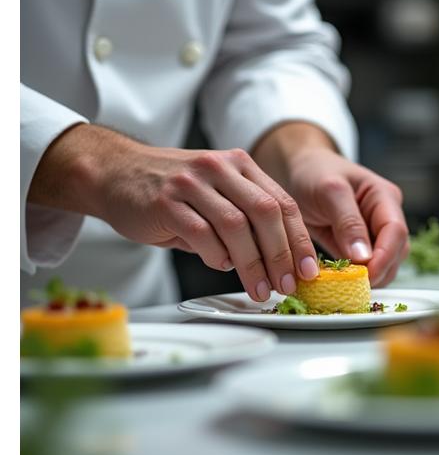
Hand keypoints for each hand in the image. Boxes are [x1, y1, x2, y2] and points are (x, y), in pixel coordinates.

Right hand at [28, 124, 319, 300]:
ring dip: (253, 264)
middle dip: (281, 254)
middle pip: (265, 213)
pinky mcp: (166, 202)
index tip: (308, 269)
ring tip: (260, 290)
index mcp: (239, 165)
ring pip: (236, 226)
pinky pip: (201, 234)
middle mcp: (219, 168)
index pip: (282, 203)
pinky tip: (219, 265)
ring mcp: (192, 183)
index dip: (299, 239)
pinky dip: (216, 256)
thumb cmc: (171, 191)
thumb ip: (244, 219)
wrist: (114, 172)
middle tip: (287, 285)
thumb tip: (276, 263)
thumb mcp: (215, 194)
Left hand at [252, 123, 409, 286]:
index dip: (386, 256)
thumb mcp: (329, 190)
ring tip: (345, 284)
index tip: (367, 274)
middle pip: (396, 251)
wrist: (299, 171)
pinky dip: (354, 277)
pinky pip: (364, 267)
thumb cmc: (314, 172)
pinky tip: (339, 280)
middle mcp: (384, 216)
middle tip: (354, 285)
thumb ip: (348, 221)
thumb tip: (364, 257)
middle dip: (379, 270)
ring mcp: (373, 232)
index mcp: (384, 197)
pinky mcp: (358, 246)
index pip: (396, 231)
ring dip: (369, 277)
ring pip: (384, 263)